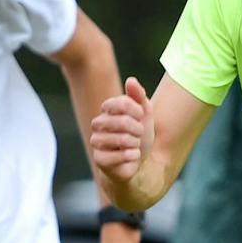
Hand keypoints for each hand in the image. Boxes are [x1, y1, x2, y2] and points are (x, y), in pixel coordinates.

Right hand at [87, 77, 153, 193]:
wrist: (138, 162)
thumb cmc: (139, 135)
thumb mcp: (145, 113)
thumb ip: (139, 96)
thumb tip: (131, 80)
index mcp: (107, 110)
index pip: (122, 103)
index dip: (137, 111)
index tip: (141, 117)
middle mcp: (98, 124)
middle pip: (123, 121)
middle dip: (138, 130)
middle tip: (139, 135)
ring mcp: (96, 142)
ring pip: (122, 139)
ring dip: (135, 144)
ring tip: (134, 146)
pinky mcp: (99, 159)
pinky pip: (121, 155)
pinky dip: (133, 156)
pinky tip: (131, 156)